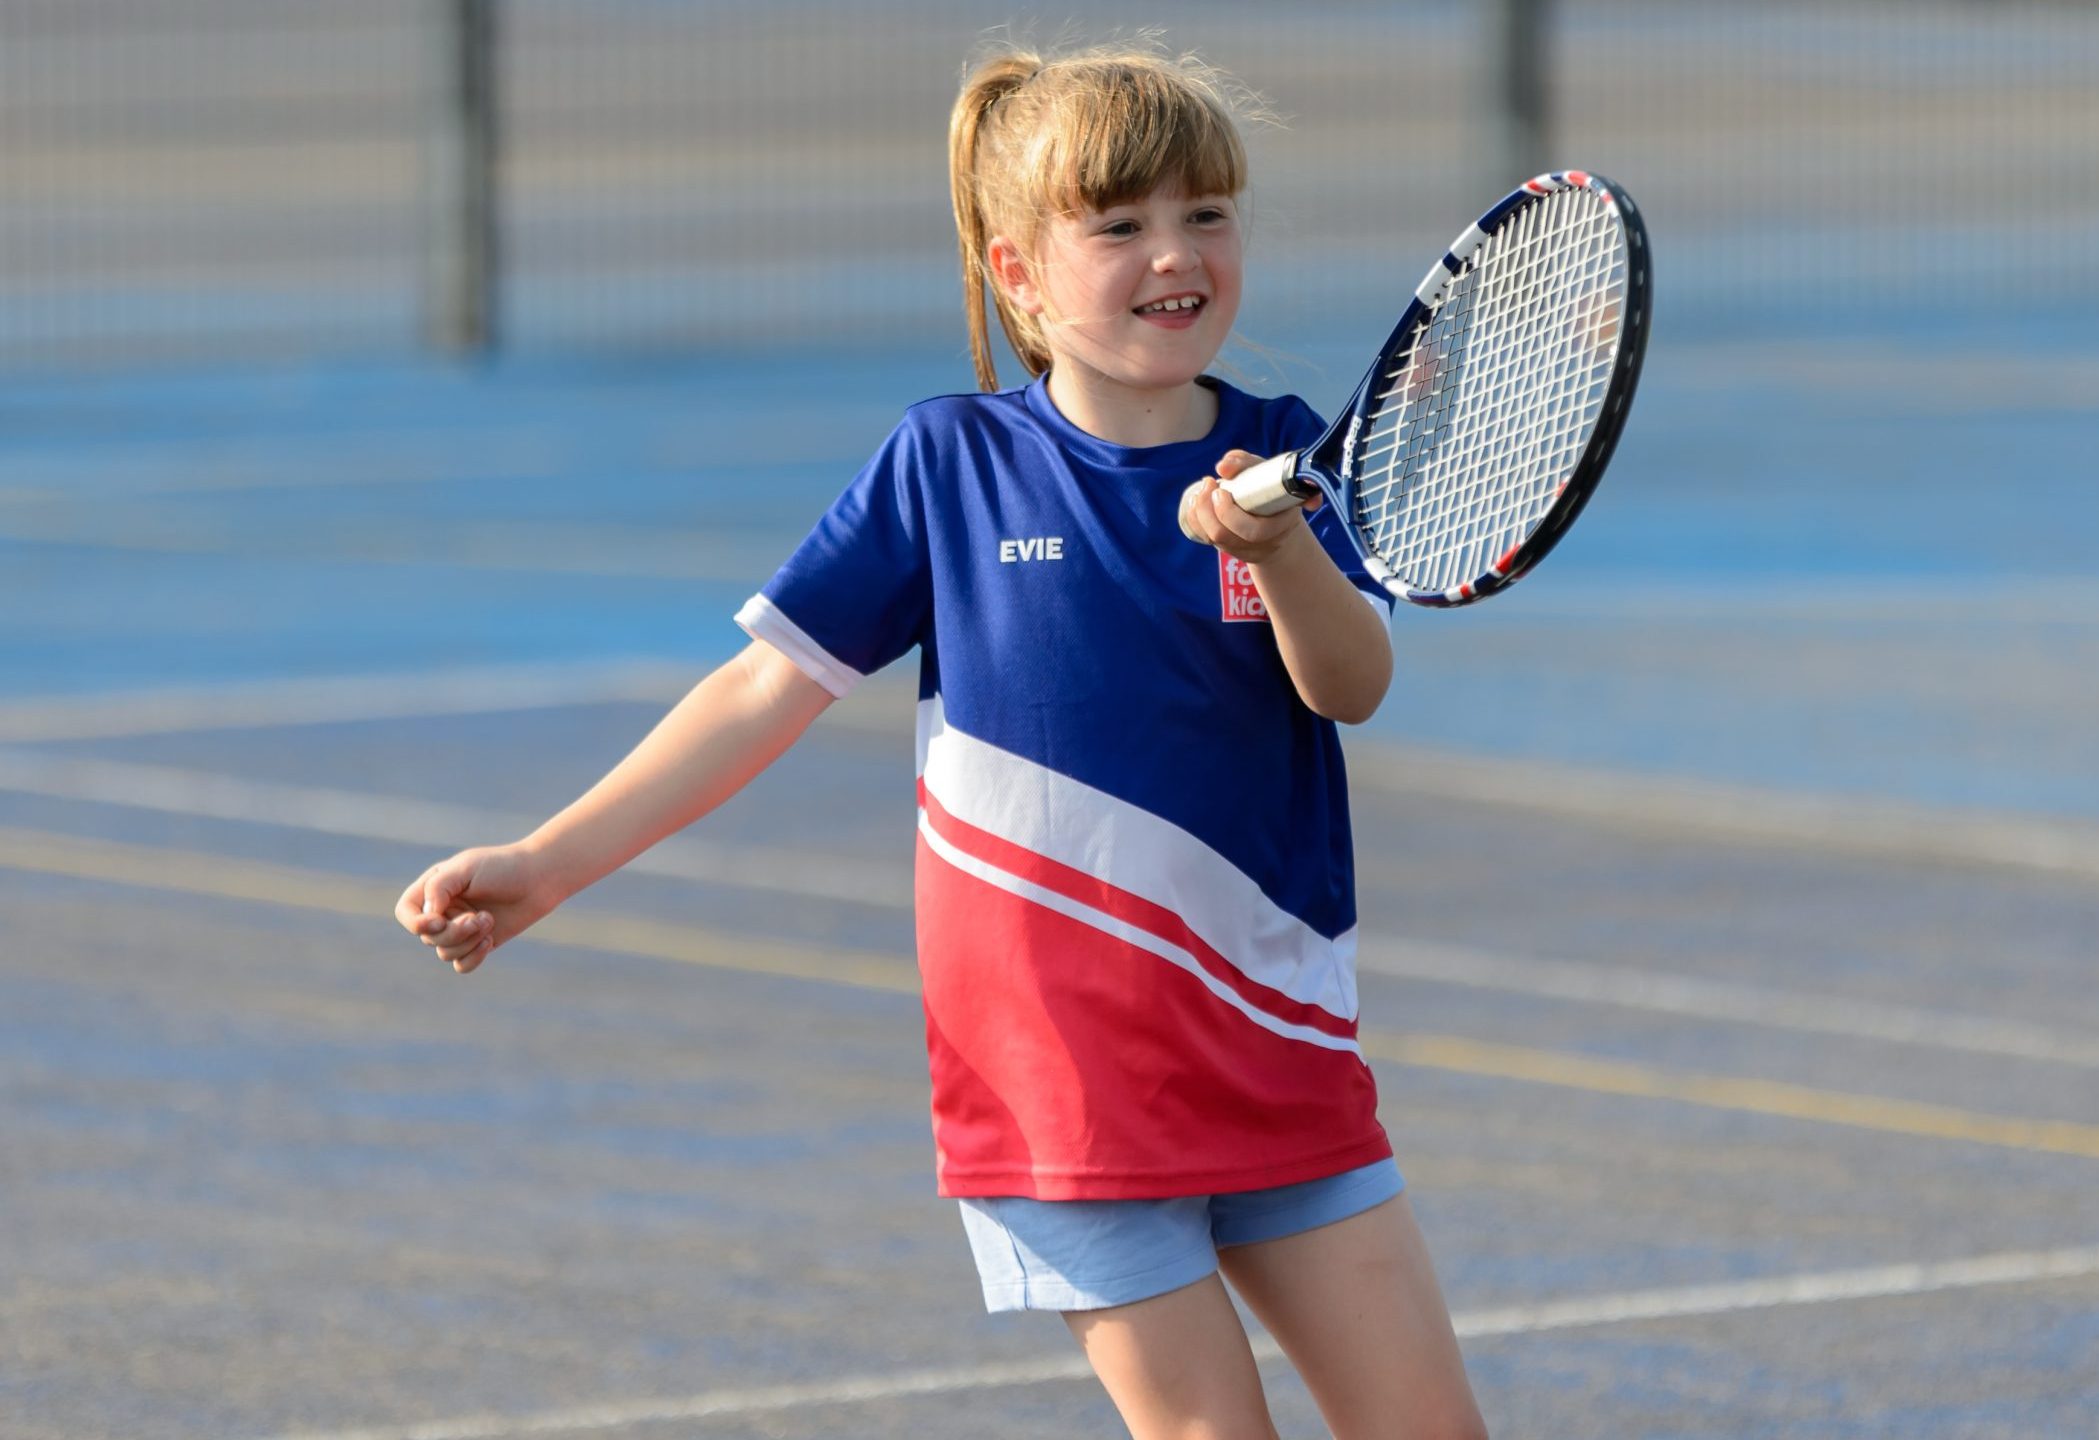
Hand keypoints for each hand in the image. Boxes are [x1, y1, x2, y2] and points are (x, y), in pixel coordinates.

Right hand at [393, 844, 553, 974]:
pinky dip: (473, 957)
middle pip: (428, 937)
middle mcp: (442, 911)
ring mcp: (460, 930)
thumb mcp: (466, 868)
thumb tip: (428, 916)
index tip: (439, 921)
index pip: (405, 913)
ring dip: (468, 941)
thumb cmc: (502, 867)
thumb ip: (439, 887)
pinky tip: (490, 940)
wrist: (539, 879)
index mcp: (433, 889)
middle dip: (453, 932)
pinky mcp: (478, 944)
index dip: (415, 923)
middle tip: (478, 918)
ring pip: (445, 953)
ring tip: (489, 920)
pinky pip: (462, 965)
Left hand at [1180, 449, 1322, 564]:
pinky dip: (1196, 520)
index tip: (1220, 489)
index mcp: (1279, 525)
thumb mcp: (1268, 472)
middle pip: (1225, 535)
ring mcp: (1244, 550)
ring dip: (1199, 513)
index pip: (1252, 531)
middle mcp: (1261, 543)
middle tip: (1208, 484)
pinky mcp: (1230, 549)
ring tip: (1199, 492)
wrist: (1283, 521)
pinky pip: (1207, 539)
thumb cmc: (1275, 491)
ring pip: (1213, 539)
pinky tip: (1195, 504)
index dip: (1229, 513)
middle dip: (1207, 510)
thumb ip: (1246, 463)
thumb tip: (1222, 467)